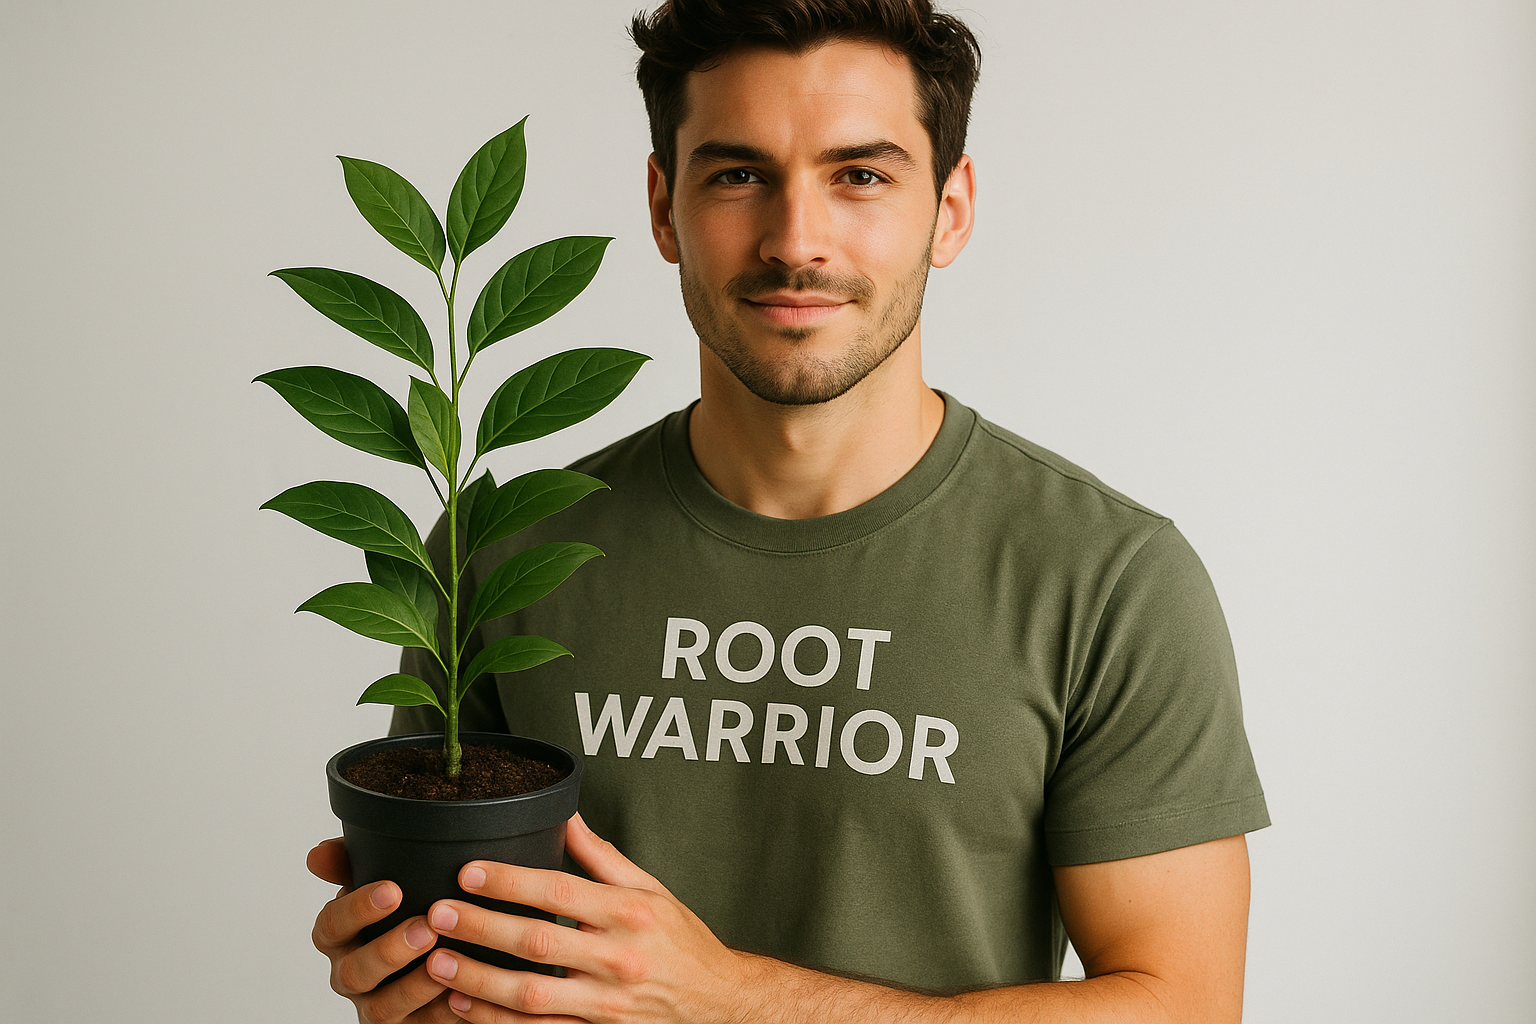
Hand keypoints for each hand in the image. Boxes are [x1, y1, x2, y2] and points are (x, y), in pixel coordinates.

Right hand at [307, 837, 458, 1022]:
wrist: (444, 952)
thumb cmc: (405, 908)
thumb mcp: (383, 879)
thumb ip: (353, 862)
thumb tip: (318, 854)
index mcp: (339, 938)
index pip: (331, 925)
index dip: (357, 909)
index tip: (393, 890)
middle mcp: (350, 974)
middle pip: (353, 971)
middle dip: (388, 950)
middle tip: (426, 926)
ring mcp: (375, 1006)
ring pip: (381, 1007)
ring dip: (413, 984)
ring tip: (444, 958)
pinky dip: (440, 1012)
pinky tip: (462, 991)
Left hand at [421, 815, 762, 1023]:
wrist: (718, 1003)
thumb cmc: (682, 942)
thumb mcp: (651, 889)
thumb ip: (603, 857)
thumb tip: (564, 817)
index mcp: (630, 912)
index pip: (560, 891)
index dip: (511, 882)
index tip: (469, 872)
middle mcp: (618, 958)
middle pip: (538, 943)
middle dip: (481, 927)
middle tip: (436, 914)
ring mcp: (607, 1004)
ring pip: (531, 997)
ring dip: (478, 980)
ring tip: (437, 961)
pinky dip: (497, 1022)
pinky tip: (462, 1004)